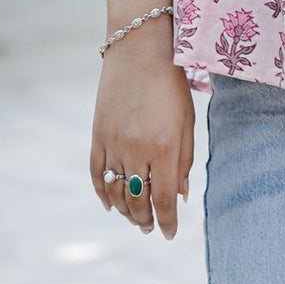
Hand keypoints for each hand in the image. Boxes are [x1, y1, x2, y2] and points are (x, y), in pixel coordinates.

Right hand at [90, 38, 194, 240]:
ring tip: (135, 218)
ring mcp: (113, 144)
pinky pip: (97, 174)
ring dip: (126, 211)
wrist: (139, 50)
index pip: (165, 200)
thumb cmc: (171, 83)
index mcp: (164, 148)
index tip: (169, 234)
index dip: (167, 222)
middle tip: (151, 227)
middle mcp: (136, 151)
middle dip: (146, 220)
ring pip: (116, 193)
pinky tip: (111, 205)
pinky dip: (103, 194)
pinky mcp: (97, 135)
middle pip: (138, 201)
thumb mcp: (187, 120)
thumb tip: (181, 196)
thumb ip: (184, 160)